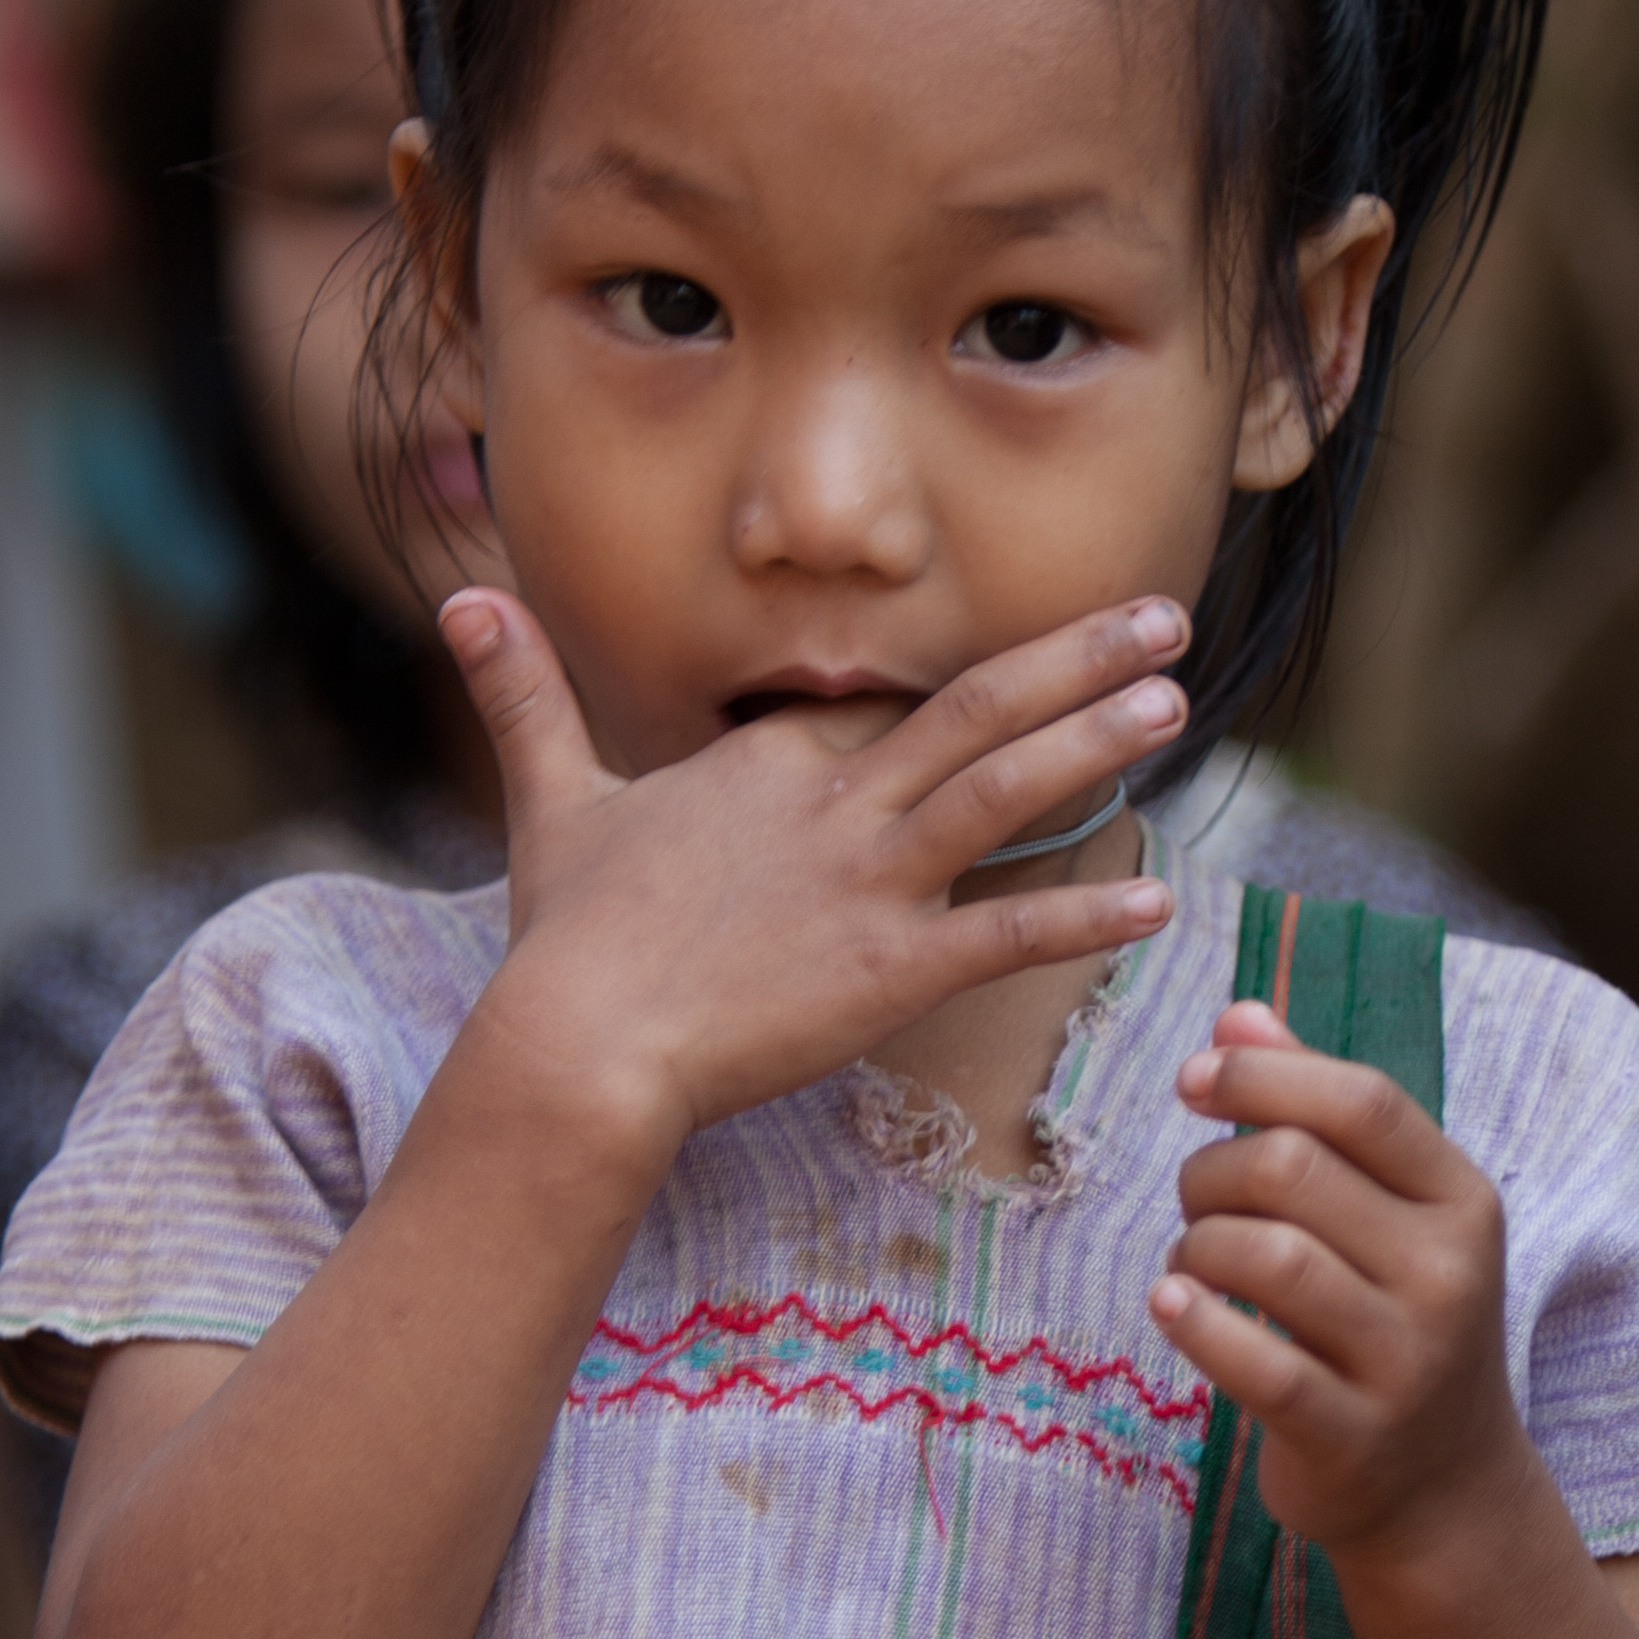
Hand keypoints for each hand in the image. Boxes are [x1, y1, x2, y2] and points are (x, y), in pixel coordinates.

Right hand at [438, 586, 1183, 1158]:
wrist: (580, 1045)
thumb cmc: (566, 942)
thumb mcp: (550, 801)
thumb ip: (525, 696)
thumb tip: (463, 594)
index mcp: (764, 763)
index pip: (877, 705)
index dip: (953, 688)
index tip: (1027, 661)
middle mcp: (831, 804)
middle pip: (971, 708)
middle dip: (1073, 657)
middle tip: (1163, 613)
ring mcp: (868, 883)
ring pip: (1005, 789)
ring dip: (1094, 742)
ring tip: (1175, 702)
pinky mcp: (891, 969)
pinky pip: (1007, 932)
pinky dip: (1082, 913)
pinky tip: (1154, 900)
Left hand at [1148, 997, 1526, 1569]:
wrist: (1444, 1489)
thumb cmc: (1392, 1322)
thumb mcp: (1385, 1213)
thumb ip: (1314, 1112)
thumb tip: (1237, 1014)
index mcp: (1460, 1200)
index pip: (1363, 1103)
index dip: (1264, 1075)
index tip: (1193, 1079)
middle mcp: (1446, 1273)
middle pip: (1295, 1170)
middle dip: (1212, 1170)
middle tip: (1196, 1201)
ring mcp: (1404, 1358)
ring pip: (1265, 1256)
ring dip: (1196, 1247)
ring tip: (1191, 1265)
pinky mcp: (1350, 1433)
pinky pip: (1256, 1363)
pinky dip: (1195, 1323)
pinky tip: (1171, 1307)